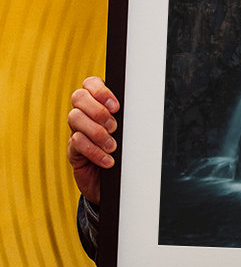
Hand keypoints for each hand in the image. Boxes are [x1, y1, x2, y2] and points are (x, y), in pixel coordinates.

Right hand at [67, 77, 119, 202]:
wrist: (116, 182)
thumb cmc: (126, 151)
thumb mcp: (129, 132)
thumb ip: (129, 118)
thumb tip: (141, 108)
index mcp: (99, 103)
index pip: (90, 83)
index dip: (100, 91)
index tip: (116, 106)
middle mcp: (85, 114)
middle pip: (78, 97)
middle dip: (98, 110)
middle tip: (114, 127)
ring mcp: (76, 130)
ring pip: (75, 118)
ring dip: (96, 132)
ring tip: (112, 146)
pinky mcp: (73, 150)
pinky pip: (76, 142)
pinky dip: (94, 151)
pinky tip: (108, 160)